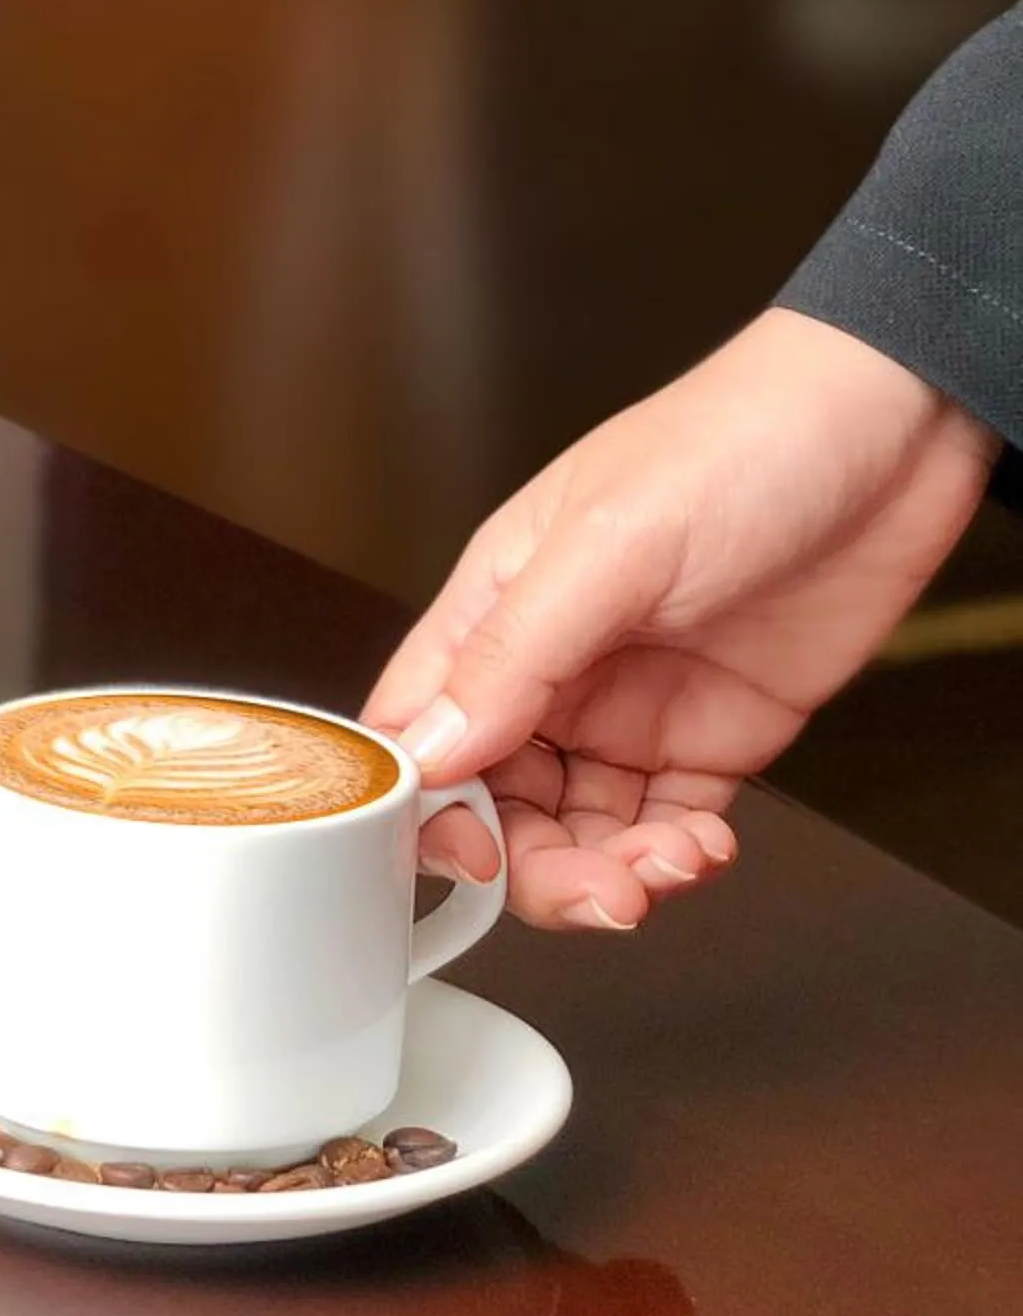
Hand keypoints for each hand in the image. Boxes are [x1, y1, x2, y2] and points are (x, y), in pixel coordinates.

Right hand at [367, 309, 995, 929]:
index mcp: (494, 610)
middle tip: (595, 891)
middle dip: (532, 865)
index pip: (415, 730)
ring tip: (664, 870)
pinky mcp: (711, 735)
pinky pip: (666, 826)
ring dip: (610, 872)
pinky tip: (701, 851)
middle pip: (496, 804)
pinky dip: (675, 859)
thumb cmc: (743, 438)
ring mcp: (631, 706)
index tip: (468, 852)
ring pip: (578, 831)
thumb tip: (432, 748)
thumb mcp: (610, 545)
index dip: (425, 806)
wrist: (899, 425)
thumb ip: (514, 654)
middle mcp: (552, 668)